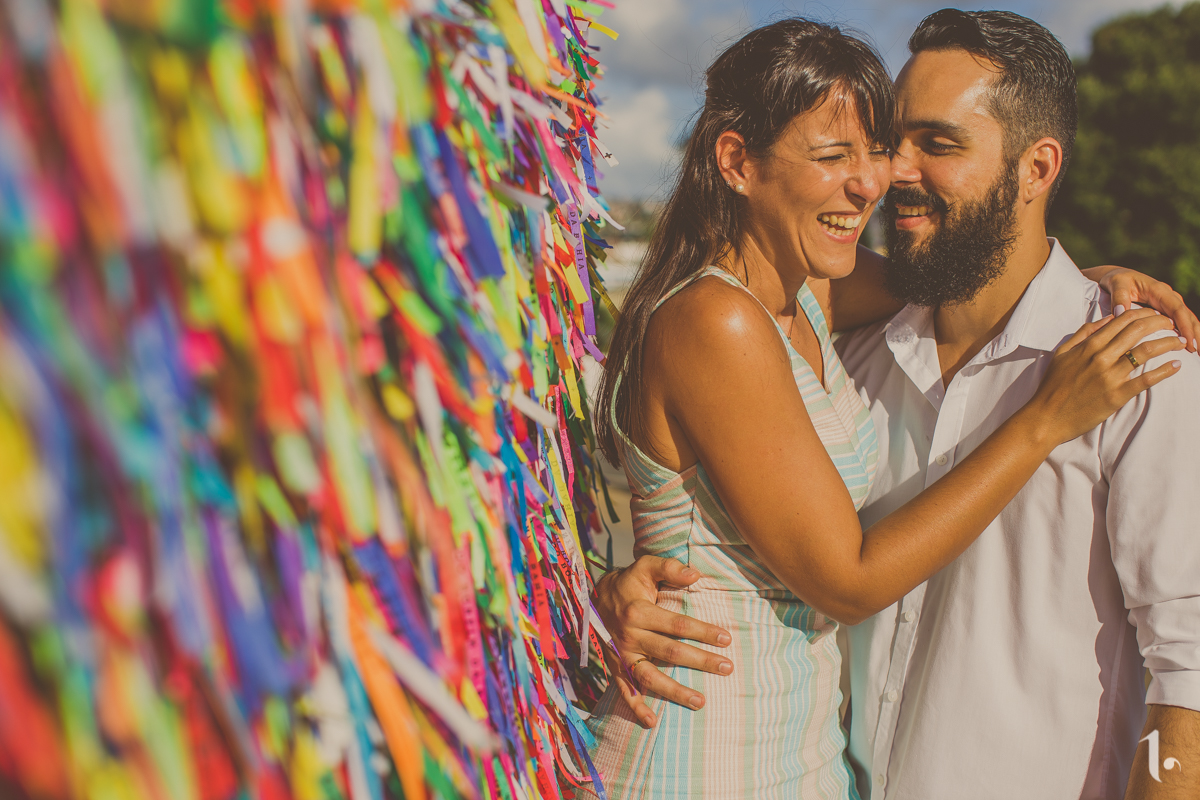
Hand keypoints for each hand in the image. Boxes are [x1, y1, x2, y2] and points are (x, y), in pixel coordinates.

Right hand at [593, 556, 731, 727]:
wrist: (593, 598)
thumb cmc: (629, 582)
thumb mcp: (645, 567)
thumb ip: (669, 568)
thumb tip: (696, 574)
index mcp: (639, 611)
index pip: (677, 624)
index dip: (703, 631)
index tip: (726, 639)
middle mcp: (630, 635)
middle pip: (670, 652)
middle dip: (700, 661)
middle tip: (727, 668)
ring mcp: (622, 654)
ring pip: (650, 676)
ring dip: (674, 691)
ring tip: (700, 702)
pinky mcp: (615, 666)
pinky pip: (625, 689)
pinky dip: (636, 707)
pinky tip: (652, 722)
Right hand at [1025, 308, 1183, 444]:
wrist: (1046, 418)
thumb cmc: (1052, 386)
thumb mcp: (1062, 354)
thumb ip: (1083, 334)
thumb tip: (1106, 319)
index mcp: (1089, 346)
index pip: (1122, 321)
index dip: (1143, 314)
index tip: (1155, 315)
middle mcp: (1101, 358)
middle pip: (1138, 331)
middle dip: (1160, 323)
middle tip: (1171, 324)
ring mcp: (1110, 377)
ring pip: (1146, 352)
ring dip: (1167, 343)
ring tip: (1180, 342)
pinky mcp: (1117, 396)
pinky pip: (1146, 381)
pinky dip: (1164, 371)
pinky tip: (1176, 366)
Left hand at [1087, 265, 1199, 352]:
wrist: (1116, 276)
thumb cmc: (1116, 280)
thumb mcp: (1116, 284)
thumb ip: (1119, 296)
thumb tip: (1120, 312)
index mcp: (1159, 290)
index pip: (1177, 309)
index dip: (1185, 326)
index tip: (1189, 342)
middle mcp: (1168, 296)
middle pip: (1187, 316)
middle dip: (1196, 333)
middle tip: (1199, 352)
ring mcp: (1168, 303)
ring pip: (1187, 319)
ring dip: (1195, 335)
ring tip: (1198, 353)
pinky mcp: (1165, 309)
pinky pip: (1179, 321)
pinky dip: (1187, 333)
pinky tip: (1189, 347)